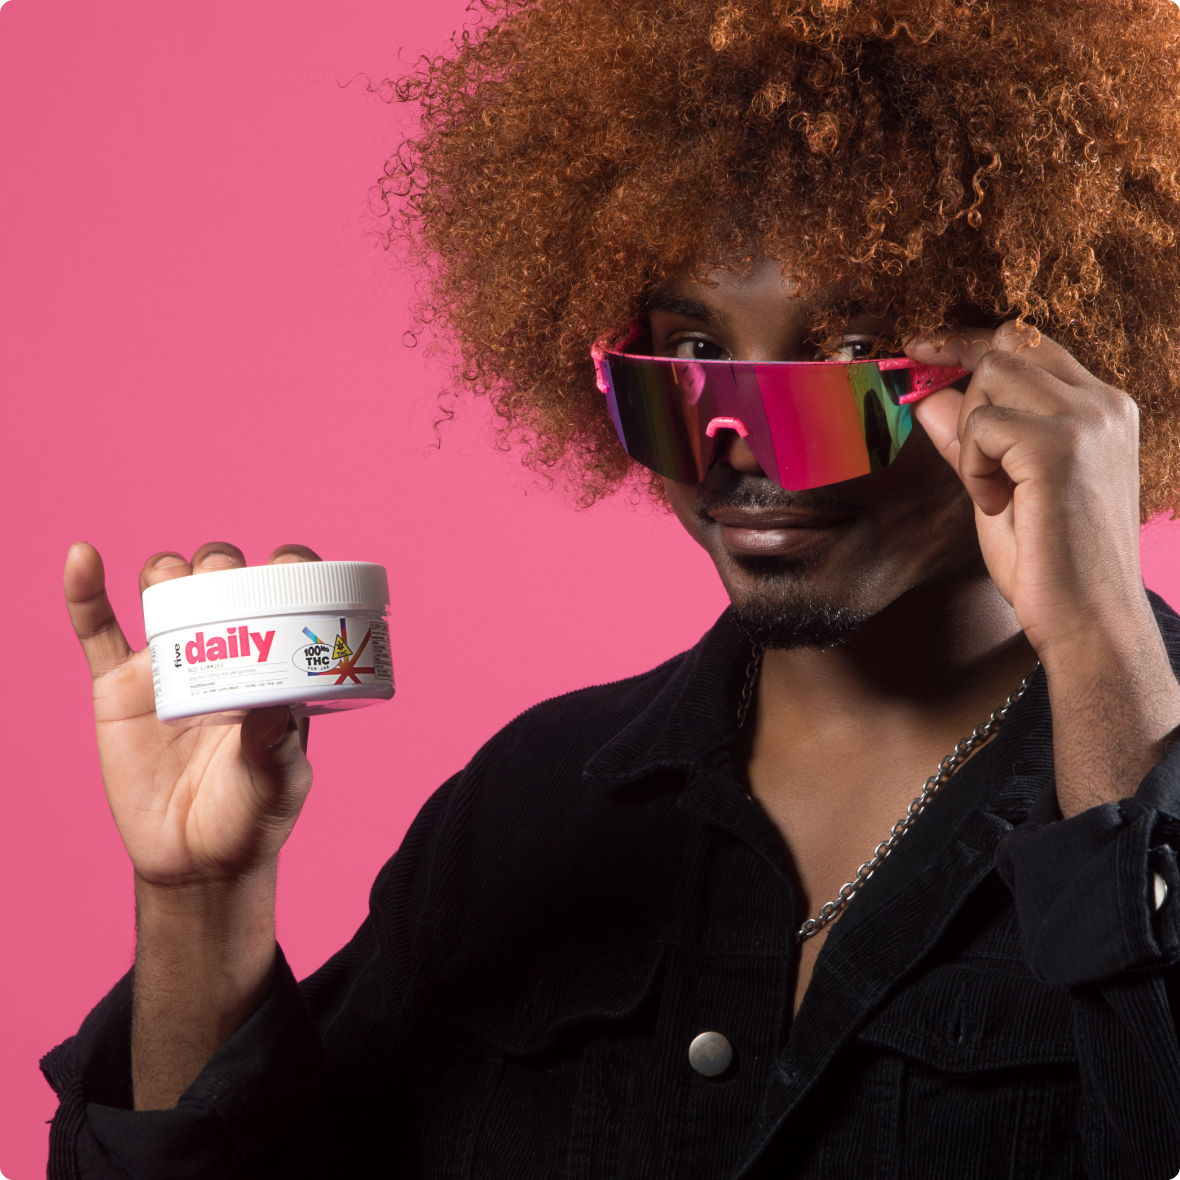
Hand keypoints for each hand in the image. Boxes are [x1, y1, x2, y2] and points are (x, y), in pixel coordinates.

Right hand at [64, 541, 316, 886]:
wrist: (197, 861)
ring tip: (173, 580)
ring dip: (168, 571)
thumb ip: (278, 748)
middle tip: (226, 581)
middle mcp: (221, 652)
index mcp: (270, 665)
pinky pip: (97, 632)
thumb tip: (276, 706)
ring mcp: (168, 665)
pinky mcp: (119, 689)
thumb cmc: (253, 816)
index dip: (286, 569)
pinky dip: (84, 591)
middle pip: (218, 580)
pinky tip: (82, 558)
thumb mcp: (278, 783)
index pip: (281, 598)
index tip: (290, 563)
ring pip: (163, 592)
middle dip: (221, 565)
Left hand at [907, 323, 1179, 813]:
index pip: (1030, 342)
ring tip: (990, 487)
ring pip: (992, 375)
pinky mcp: (1061, 444)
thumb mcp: (1000, 486)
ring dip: (970, 433)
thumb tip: (926, 396)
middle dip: (957, 375)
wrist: (1086, 619)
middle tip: (927, 405)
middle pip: (1008, 346)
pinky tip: (996, 504)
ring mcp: (1087, 419)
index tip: (921, 349)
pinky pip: (983, 423)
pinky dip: (973, 464)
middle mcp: (1103, 404)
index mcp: (1101, 410)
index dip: (969, 341)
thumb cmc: (1048, 563)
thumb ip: (970, 440)